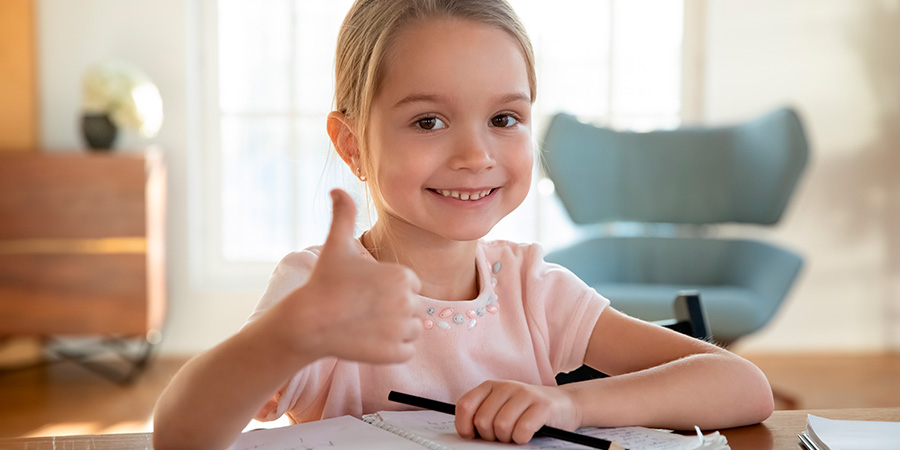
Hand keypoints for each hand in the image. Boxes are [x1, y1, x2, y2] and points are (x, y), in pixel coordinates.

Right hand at [279, 189, 422, 363]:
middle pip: (412, 307)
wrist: (308, 322)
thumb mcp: (336, 245)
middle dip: (392, 309)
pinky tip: (370, 340)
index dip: (389, 289)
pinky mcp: (394, 353)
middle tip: (363, 309)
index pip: (410, 285)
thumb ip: (343, 214)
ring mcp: (401, 330)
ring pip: (412, 330)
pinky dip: (392, 349)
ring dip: (395, 330)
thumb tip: (337, 189)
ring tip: (367, 324)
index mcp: (402, 276)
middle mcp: (407, 302)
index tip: (366, 291)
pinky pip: (407, 350)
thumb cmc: (324, 283)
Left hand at [455, 380, 580, 444]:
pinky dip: (522, 438)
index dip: (465, 426)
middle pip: (482, 420)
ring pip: (501, 426)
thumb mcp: (502, 407)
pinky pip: (522, 430)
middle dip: (490, 436)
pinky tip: (527, 434)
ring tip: (516, 434)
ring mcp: (524, 394)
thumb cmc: (528, 410)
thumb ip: (484, 414)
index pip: (465, 406)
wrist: (565, 404)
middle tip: (503, 435)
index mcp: (490, 386)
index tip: (473, 436)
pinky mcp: (542, 406)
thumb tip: (467, 434)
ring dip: (508, 438)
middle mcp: (506, 387)